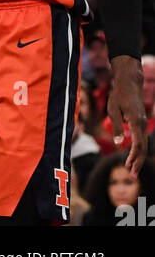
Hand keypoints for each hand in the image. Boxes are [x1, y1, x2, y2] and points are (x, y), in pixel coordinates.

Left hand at [107, 55, 146, 174]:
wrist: (129, 82)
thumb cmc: (118, 94)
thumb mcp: (113, 109)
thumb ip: (116, 126)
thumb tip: (119, 144)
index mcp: (136, 121)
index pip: (138, 144)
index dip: (134, 156)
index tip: (129, 166)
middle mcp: (142, 123)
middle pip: (143, 147)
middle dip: (138, 161)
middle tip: (131, 174)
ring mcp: (142, 123)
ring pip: (143, 144)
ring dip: (138, 157)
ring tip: (131, 169)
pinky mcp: (140, 122)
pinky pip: (141, 138)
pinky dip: (138, 149)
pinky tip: (132, 156)